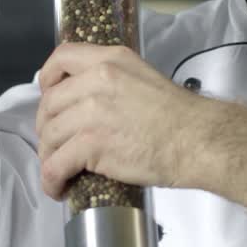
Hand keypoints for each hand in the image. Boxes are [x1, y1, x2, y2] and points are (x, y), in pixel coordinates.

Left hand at [34, 44, 207, 199]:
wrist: (199, 140)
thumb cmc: (182, 118)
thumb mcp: (145, 79)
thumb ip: (115, 82)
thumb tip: (91, 102)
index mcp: (111, 61)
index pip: (61, 58)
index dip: (47, 80)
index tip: (49, 96)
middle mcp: (98, 80)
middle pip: (49, 103)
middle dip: (47, 128)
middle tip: (57, 144)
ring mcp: (92, 111)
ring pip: (49, 135)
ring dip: (50, 156)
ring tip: (60, 170)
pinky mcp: (92, 143)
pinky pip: (56, 164)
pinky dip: (52, 180)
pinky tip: (59, 187)